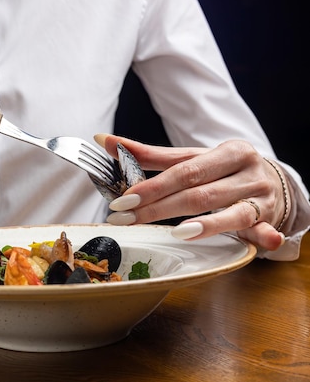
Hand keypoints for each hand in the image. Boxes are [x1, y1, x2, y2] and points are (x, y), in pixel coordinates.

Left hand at [96, 134, 288, 251]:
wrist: (275, 183)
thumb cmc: (225, 171)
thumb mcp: (196, 160)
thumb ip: (153, 156)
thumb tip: (106, 142)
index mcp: (228, 150)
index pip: (183, 167)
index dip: (151, 183)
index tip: (123, 198)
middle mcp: (246, 170)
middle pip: (197, 190)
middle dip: (158, 205)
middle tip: (126, 217)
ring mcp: (259, 196)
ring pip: (224, 209)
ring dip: (200, 224)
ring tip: (171, 233)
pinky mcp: (268, 220)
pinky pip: (256, 228)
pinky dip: (252, 233)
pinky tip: (238, 239)